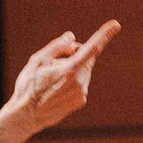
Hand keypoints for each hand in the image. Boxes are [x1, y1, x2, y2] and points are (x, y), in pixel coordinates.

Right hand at [0, 20, 121, 142]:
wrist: (26, 117)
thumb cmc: (28, 86)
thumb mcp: (38, 60)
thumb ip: (57, 46)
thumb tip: (72, 37)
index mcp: (70, 70)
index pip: (91, 48)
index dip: (104, 35)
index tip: (115, 25)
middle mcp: (79, 82)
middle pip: (86, 58)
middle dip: (76, 53)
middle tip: (57, 58)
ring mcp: (81, 93)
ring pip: (83, 71)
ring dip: (72, 68)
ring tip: (52, 79)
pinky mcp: (80, 101)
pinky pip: (80, 83)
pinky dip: (72, 80)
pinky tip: (56, 88)